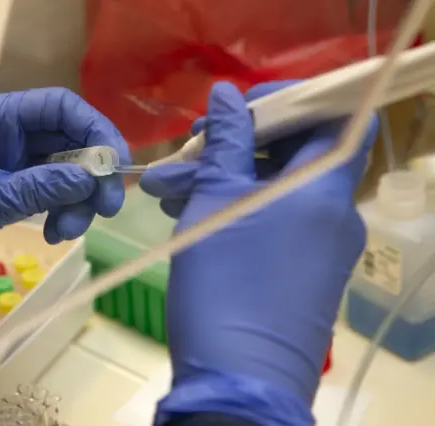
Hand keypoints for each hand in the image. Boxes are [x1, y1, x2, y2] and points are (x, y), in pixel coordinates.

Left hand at [0, 88, 128, 301]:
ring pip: (57, 167)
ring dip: (73, 198)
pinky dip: (54, 207)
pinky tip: (55, 232)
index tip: (117, 167)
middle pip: (64, 139)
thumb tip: (93, 178)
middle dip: (89, 175)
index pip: (59, 106)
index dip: (96, 131)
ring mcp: (0, 157)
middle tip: (106, 211)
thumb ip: (43, 186)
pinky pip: (40, 187)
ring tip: (68, 232)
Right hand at [140, 82, 376, 423]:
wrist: (239, 381)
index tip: (236, 110)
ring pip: (272, 193)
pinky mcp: (302, 274)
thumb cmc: (226, 281)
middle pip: (292, 156)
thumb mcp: (215, 201)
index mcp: (324, 187)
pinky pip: (273, 225)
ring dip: (221, 181)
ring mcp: (320, 248)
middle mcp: (334, 214)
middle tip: (183, 150)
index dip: (287, 103)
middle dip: (232, 146)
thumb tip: (227, 95)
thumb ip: (225, 142)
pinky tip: (186, 214)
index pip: (330, 118)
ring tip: (163, 189)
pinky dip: (236, 212)